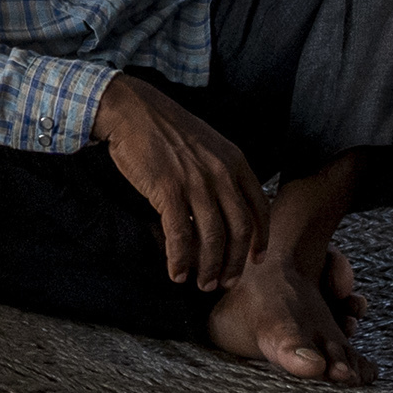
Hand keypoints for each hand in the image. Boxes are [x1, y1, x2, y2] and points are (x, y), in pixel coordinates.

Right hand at [93, 71, 259, 289]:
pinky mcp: (168, 190)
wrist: (131, 109)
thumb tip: (221, 209)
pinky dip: (180, 259)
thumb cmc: (164, 128)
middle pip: (239, 229)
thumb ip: (221, 172)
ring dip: (209, 267)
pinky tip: (176, 273)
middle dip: (235, 262)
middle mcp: (221, 173)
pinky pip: (180, 234)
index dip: (260, 239)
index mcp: (234, 161)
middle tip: (227, 282)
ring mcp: (195, 182)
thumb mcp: (207, 144)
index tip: (256, 259)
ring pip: (212, 237)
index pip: (259, 208)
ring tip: (201, 284)